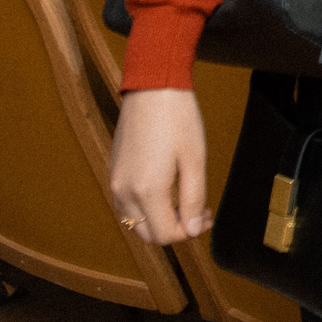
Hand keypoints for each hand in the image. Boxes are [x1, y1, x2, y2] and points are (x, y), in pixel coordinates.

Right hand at [108, 88, 209, 244]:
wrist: (153, 87)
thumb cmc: (178, 119)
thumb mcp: (194, 160)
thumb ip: (194, 199)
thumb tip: (194, 229)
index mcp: (146, 190)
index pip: (166, 235)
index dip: (190, 232)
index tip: (208, 214)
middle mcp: (124, 191)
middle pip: (148, 234)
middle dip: (175, 230)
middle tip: (199, 211)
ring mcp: (115, 181)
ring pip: (135, 222)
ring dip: (159, 220)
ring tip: (184, 200)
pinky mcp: (114, 171)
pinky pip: (127, 205)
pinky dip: (146, 208)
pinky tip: (166, 191)